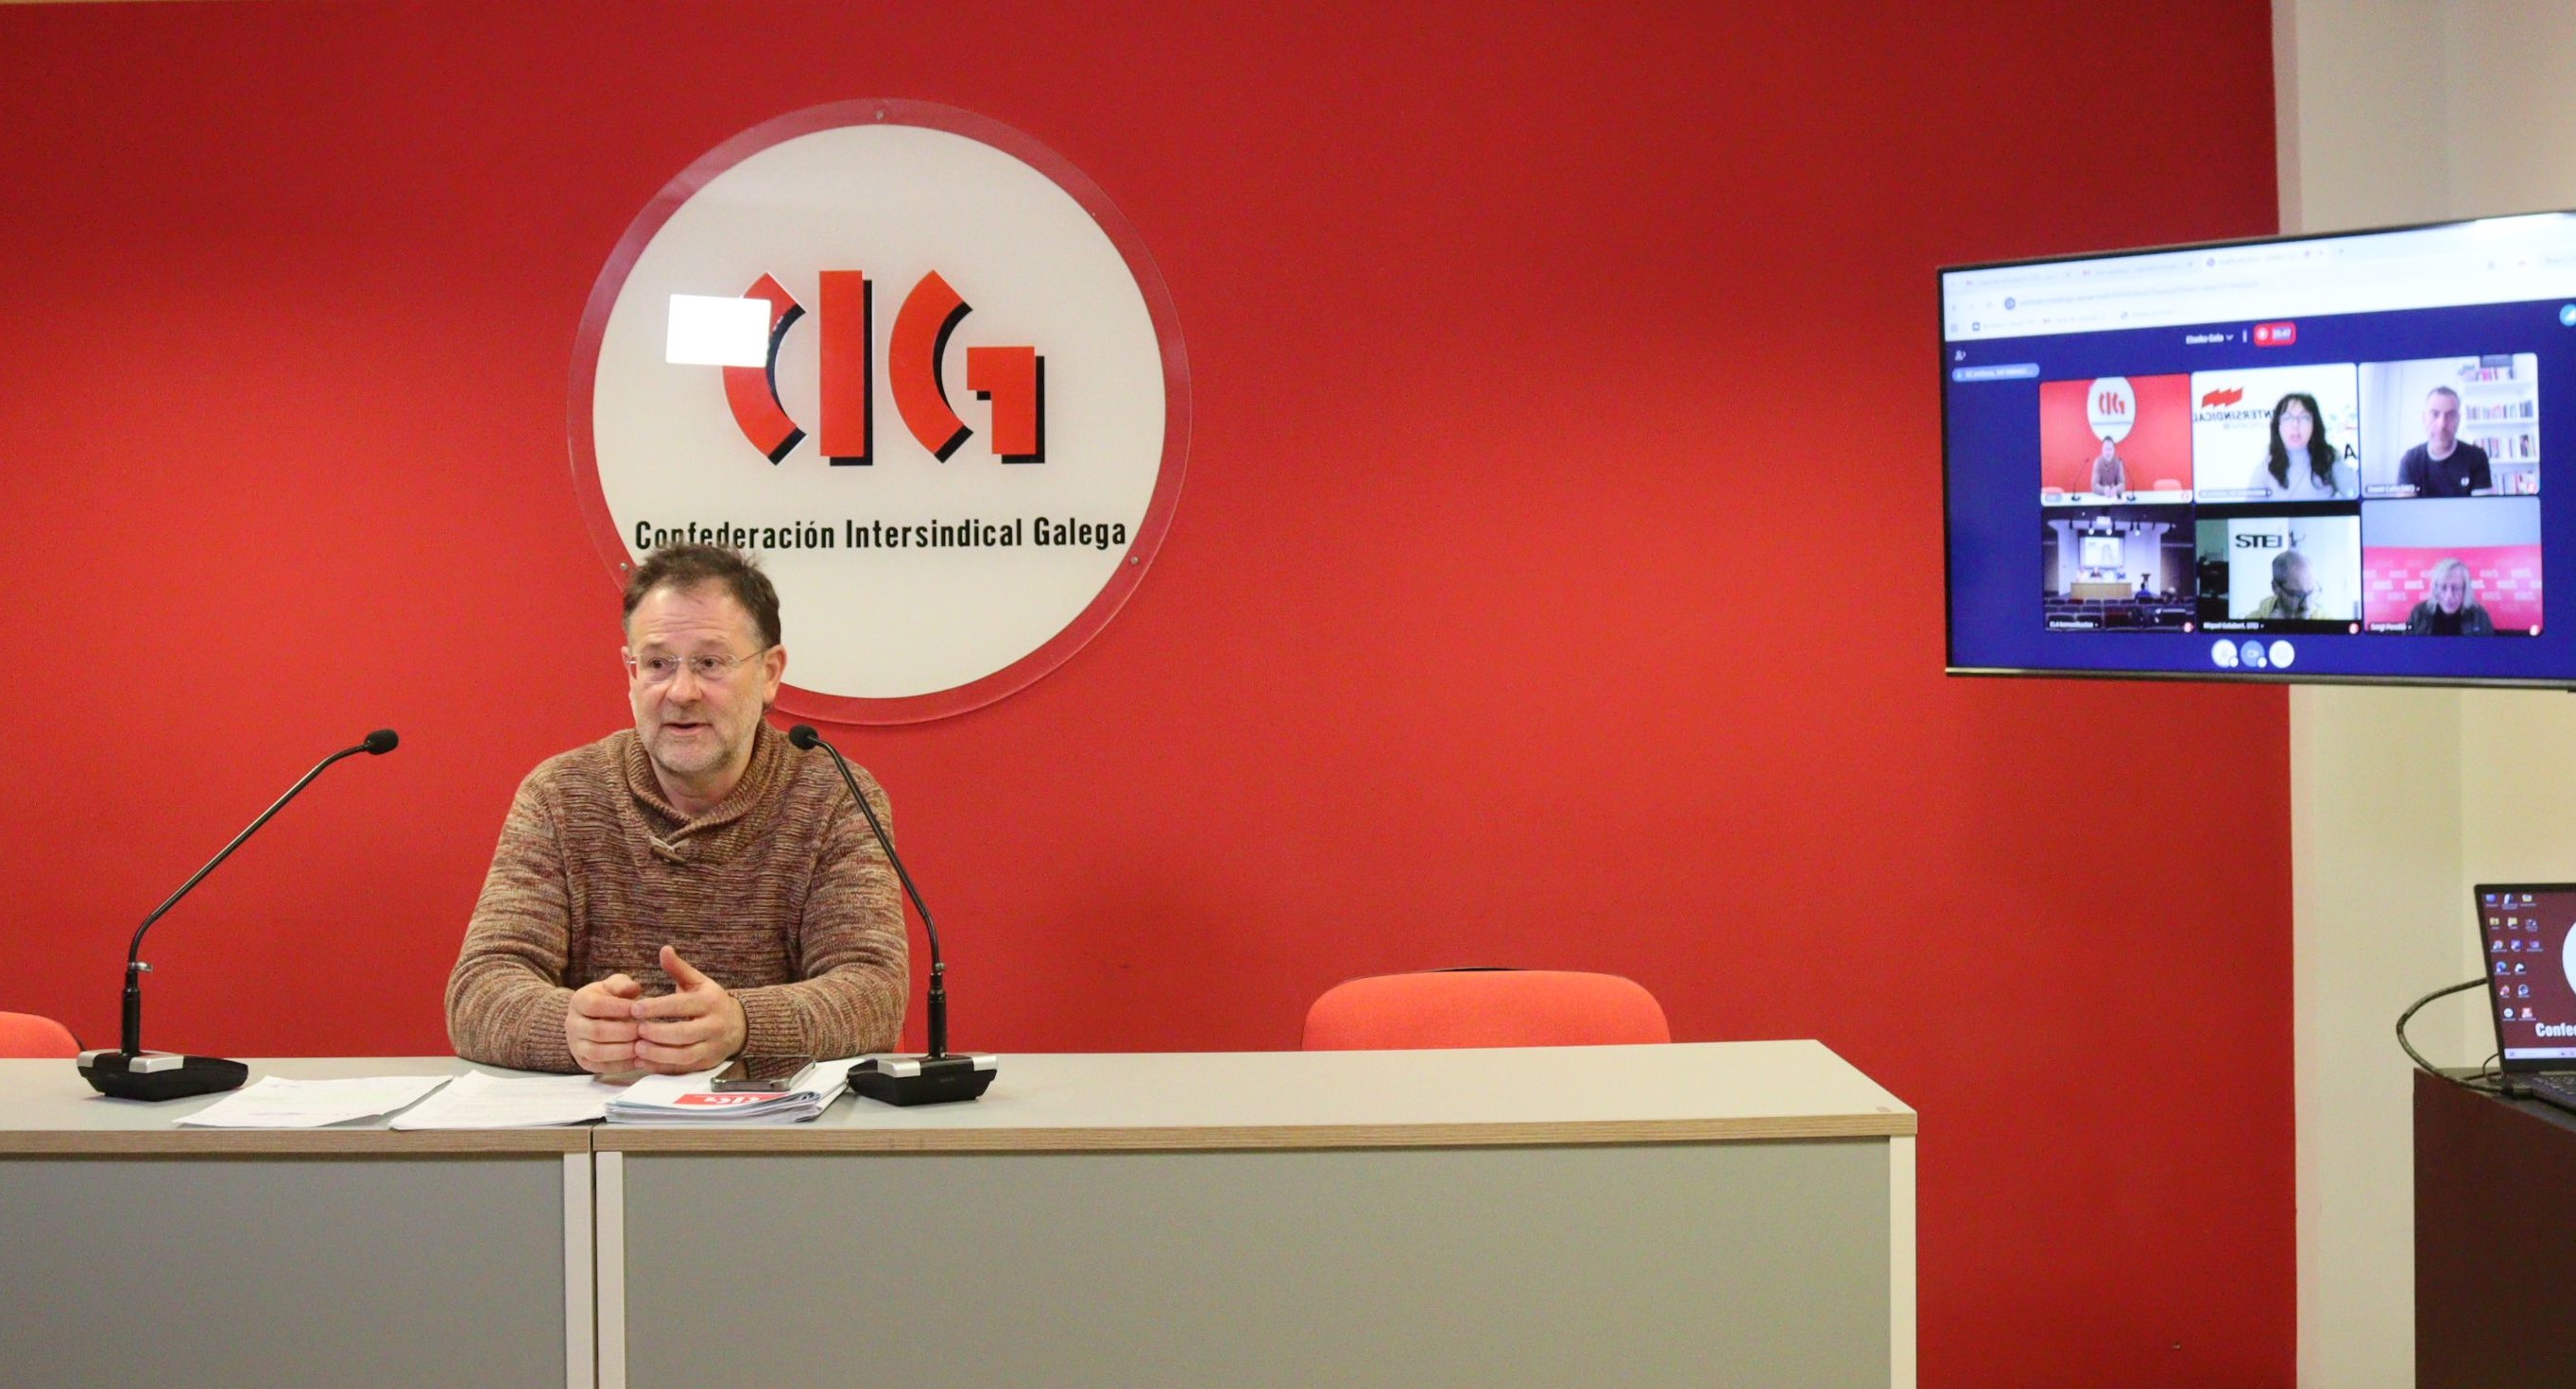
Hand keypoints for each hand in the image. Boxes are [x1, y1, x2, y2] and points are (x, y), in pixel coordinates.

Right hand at [565, 972, 644, 1074]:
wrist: (593, 1018)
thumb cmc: (610, 998)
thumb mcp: (615, 985)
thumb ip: (623, 985)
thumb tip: (633, 989)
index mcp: (579, 1001)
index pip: (595, 1005)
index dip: (618, 1008)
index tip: (639, 1010)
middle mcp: (572, 1024)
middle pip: (596, 1031)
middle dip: (624, 1032)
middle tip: (645, 1030)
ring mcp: (575, 1045)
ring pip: (596, 1052)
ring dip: (622, 1051)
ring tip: (643, 1046)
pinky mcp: (583, 1062)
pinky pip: (600, 1067)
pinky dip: (621, 1065)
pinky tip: (640, 1060)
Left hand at [628, 945, 747, 1073]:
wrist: (739, 1026)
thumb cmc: (710, 1001)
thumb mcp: (698, 982)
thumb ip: (678, 968)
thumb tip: (664, 949)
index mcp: (710, 1002)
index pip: (680, 1005)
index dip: (656, 1007)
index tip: (634, 1009)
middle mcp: (714, 1025)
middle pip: (683, 1033)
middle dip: (656, 1033)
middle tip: (635, 1030)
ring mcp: (712, 1047)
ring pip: (683, 1055)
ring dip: (657, 1053)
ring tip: (637, 1048)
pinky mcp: (707, 1064)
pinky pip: (682, 1069)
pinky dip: (662, 1067)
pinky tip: (644, 1062)